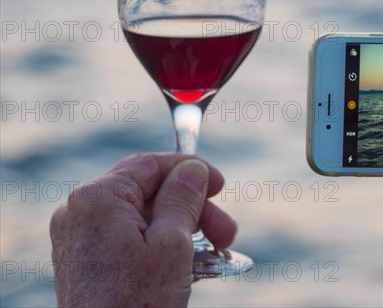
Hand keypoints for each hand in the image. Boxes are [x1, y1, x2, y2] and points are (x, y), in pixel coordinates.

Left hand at [50, 153, 236, 307]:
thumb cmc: (136, 303)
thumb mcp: (173, 243)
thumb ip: (183, 197)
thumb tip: (192, 168)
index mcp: (98, 198)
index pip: (150, 165)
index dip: (190, 170)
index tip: (220, 184)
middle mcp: (81, 212)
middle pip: (149, 193)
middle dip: (193, 209)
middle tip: (225, 231)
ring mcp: (81, 238)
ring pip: (143, 217)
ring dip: (184, 230)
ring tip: (216, 253)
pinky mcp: (86, 261)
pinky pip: (130, 238)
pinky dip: (162, 245)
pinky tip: (191, 262)